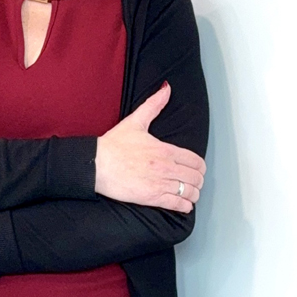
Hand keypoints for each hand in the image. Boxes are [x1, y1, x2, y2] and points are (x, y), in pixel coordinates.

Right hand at [95, 84, 205, 213]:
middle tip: (194, 183)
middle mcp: (166, 167)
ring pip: (189, 192)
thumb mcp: (135, 121)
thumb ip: (154, 105)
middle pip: (196, 178)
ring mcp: (160, 183)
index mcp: (166, 150)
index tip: (198, 170)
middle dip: (198, 181)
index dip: (200, 168)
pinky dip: (185, 206)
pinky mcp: (152, 197)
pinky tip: (184, 206)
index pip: (196, 161)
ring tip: (190, 195)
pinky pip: (177, 204)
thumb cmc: (113, 145)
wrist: (96, 164)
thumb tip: (166, 89)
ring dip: (193, 195)